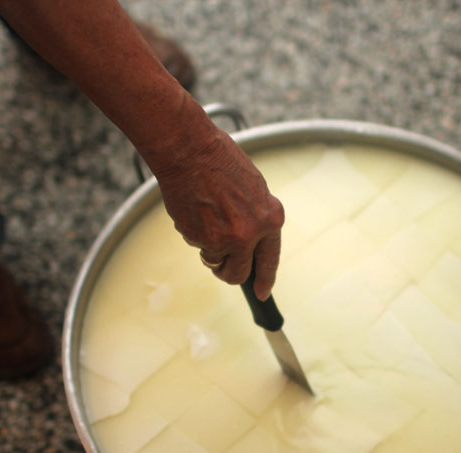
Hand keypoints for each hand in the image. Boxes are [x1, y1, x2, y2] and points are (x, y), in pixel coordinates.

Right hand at [152, 127, 284, 300]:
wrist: (189, 150)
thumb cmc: (220, 162)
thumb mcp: (253, 188)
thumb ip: (256, 217)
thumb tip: (251, 242)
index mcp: (271, 218)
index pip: (270, 259)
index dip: (265, 279)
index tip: (263, 293)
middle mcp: (251, 233)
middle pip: (238, 273)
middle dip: (228, 272)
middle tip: (221, 263)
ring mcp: (225, 239)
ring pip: (214, 261)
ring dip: (209, 249)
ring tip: (205, 218)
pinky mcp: (200, 239)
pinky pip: (196, 246)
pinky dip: (194, 233)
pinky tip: (194, 209)